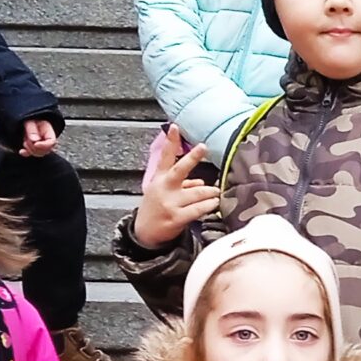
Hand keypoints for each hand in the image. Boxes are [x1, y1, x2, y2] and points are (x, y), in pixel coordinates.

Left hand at [19, 118, 59, 157]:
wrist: (26, 120)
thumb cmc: (30, 119)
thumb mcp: (30, 122)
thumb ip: (32, 130)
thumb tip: (34, 140)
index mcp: (48, 132)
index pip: (51, 142)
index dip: (44, 145)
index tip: (36, 144)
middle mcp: (47, 140)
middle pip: (46, 150)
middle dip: (35, 147)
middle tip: (27, 140)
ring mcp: (41, 145)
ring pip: (39, 154)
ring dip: (30, 149)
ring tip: (25, 141)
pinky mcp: (33, 148)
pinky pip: (31, 154)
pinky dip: (26, 153)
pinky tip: (22, 151)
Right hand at [131, 125, 218, 249]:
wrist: (144, 233)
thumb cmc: (157, 208)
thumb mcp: (163, 192)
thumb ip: (183, 185)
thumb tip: (201, 182)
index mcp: (160, 178)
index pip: (165, 157)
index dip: (170, 141)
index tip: (175, 127)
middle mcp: (164, 188)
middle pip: (179, 169)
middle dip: (192, 157)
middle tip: (203, 146)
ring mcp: (170, 203)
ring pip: (197, 193)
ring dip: (210, 192)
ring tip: (216, 192)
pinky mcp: (176, 218)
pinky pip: (197, 210)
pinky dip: (208, 206)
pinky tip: (214, 204)